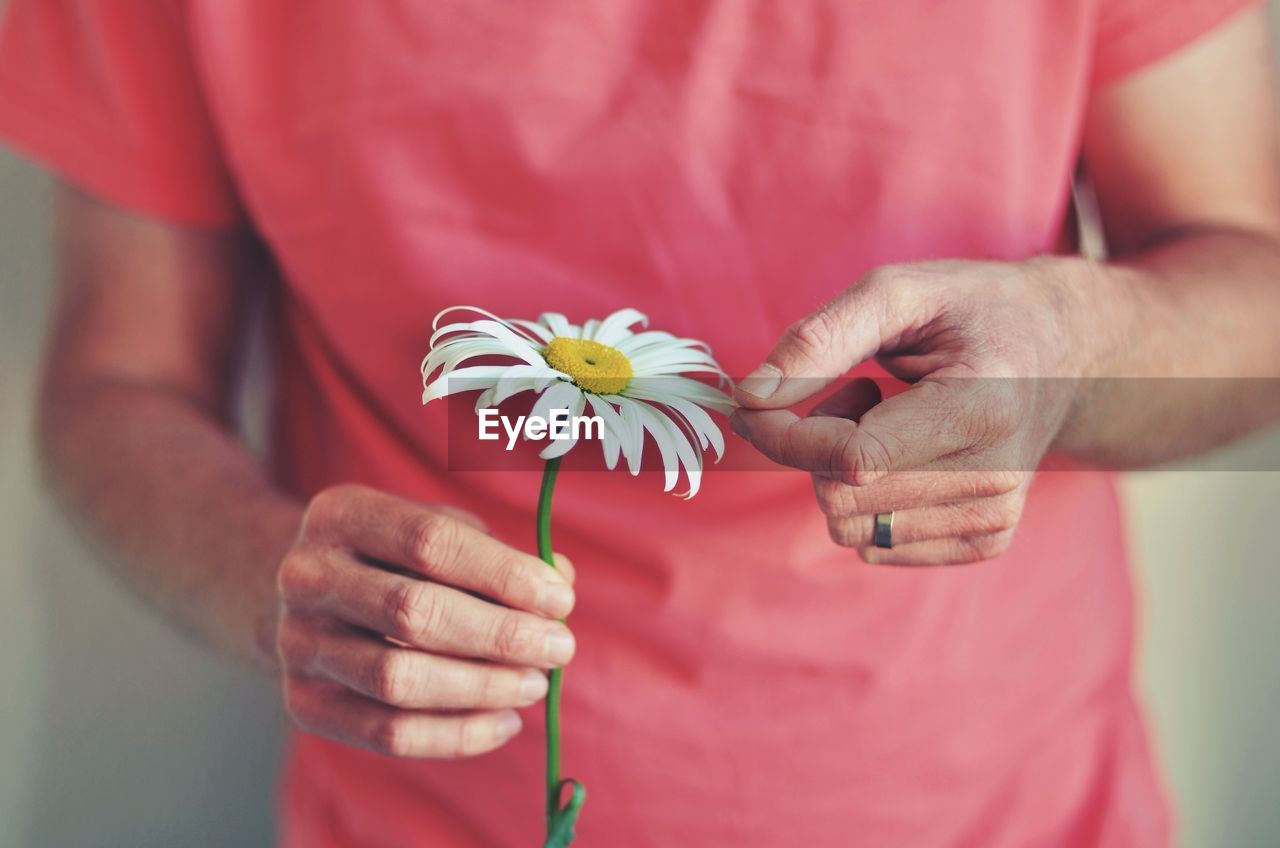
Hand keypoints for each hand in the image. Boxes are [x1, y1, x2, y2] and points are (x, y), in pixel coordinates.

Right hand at [275, 484, 576, 756]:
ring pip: (397, 679)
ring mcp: (296, 643)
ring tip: (535, 684)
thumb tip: (560, 581)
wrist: (309, 597)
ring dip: (482, 687)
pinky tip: (505, 722)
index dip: (503, 574)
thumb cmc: (395, 558)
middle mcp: (307, 575)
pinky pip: (386, 733)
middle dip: (500, 635)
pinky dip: (456, 735)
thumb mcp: (438, 531)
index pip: (430, 542)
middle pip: (413, 613)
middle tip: (560, 648)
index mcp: (342, 514)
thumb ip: (499, 554)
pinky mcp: (302, 703)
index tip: (561, 599)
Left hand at [731, 258, 1098, 564]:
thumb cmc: (974, 310)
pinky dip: (867, 501)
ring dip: (842, 474)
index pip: (853, 458)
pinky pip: (874, 545)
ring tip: (889, 419)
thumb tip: (751, 396)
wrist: (1065, 351)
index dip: (785, 434)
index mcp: (982, 408)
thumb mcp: (899, 290)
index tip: (758, 401)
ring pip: (850, 528)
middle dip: (817, 445)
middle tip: (858, 391)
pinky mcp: (986, 541)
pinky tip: (907, 454)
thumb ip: (819, 338)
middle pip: (842, 497)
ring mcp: (994, 518)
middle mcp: (995, 477)